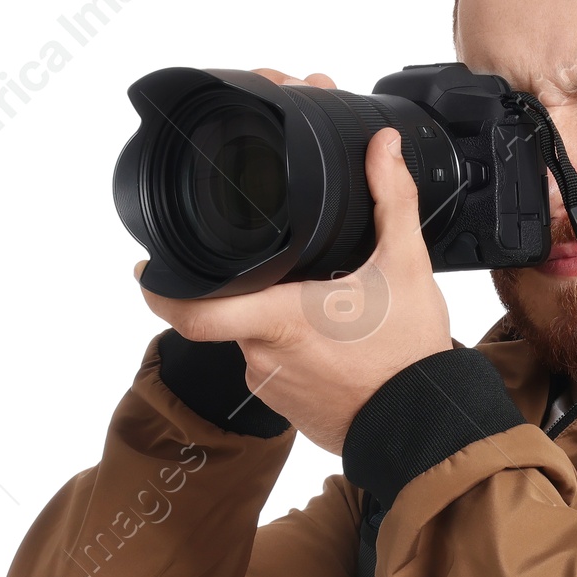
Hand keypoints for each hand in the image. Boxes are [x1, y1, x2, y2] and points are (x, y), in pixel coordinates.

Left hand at [139, 69, 451, 454]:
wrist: (428, 429)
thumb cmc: (410, 358)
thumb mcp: (406, 267)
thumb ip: (391, 200)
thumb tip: (382, 147)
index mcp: (279, 318)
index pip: (191, 309)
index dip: (160, 288)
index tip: (148, 268)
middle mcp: (264, 356)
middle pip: (234, 312)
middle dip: (256, 290)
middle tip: (286, 276)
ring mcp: (274, 387)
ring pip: (257, 342)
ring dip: (281, 324)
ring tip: (328, 315)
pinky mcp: (290, 410)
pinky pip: (279, 372)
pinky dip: (299, 356)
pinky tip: (336, 348)